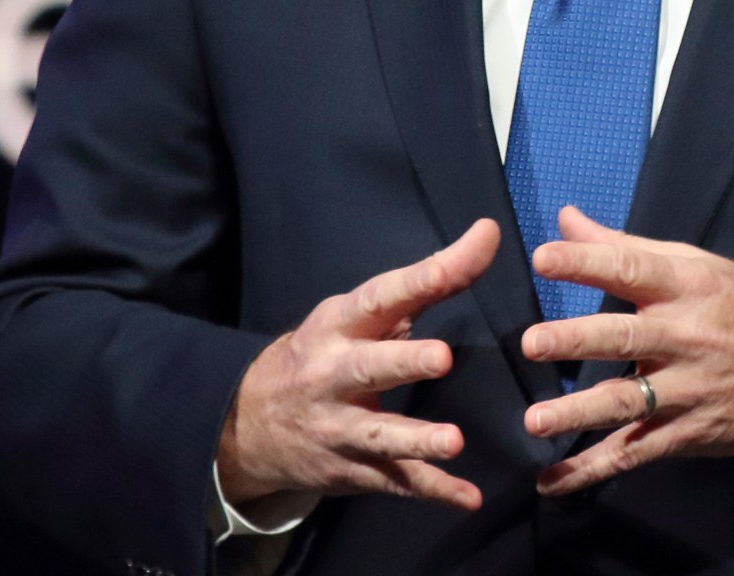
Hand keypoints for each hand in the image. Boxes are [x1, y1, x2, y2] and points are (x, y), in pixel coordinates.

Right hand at [215, 219, 498, 512]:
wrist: (246, 422)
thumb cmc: (325, 352)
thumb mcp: (359, 314)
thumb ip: (426, 281)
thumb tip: (487, 235)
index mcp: (338, 327)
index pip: (379, 298)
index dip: (420, 280)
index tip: (457, 263)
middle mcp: (332, 376)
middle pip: (367, 368)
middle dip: (402, 361)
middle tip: (441, 359)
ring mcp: (338, 427)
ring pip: (379, 435)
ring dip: (417, 440)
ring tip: (453, 442)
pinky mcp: (352, 469)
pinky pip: (396, 482)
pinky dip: (433, 492)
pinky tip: (469, 498)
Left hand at [519, 206, 733, 496]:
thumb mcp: (698, 266)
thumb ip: (626, 247)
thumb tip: (566, 220)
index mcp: (688, 286)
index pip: (632, 269)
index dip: (588, 263)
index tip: (544, 258)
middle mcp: (687, 336)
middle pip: (625, 337)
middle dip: (577, 340)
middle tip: (532, 343)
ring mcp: (689, 389)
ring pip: (628, 401)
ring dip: (579, 413)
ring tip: (535, 421)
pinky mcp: (689, 433)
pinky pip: (636, 452)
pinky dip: (593, 469)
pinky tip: (552, 480)